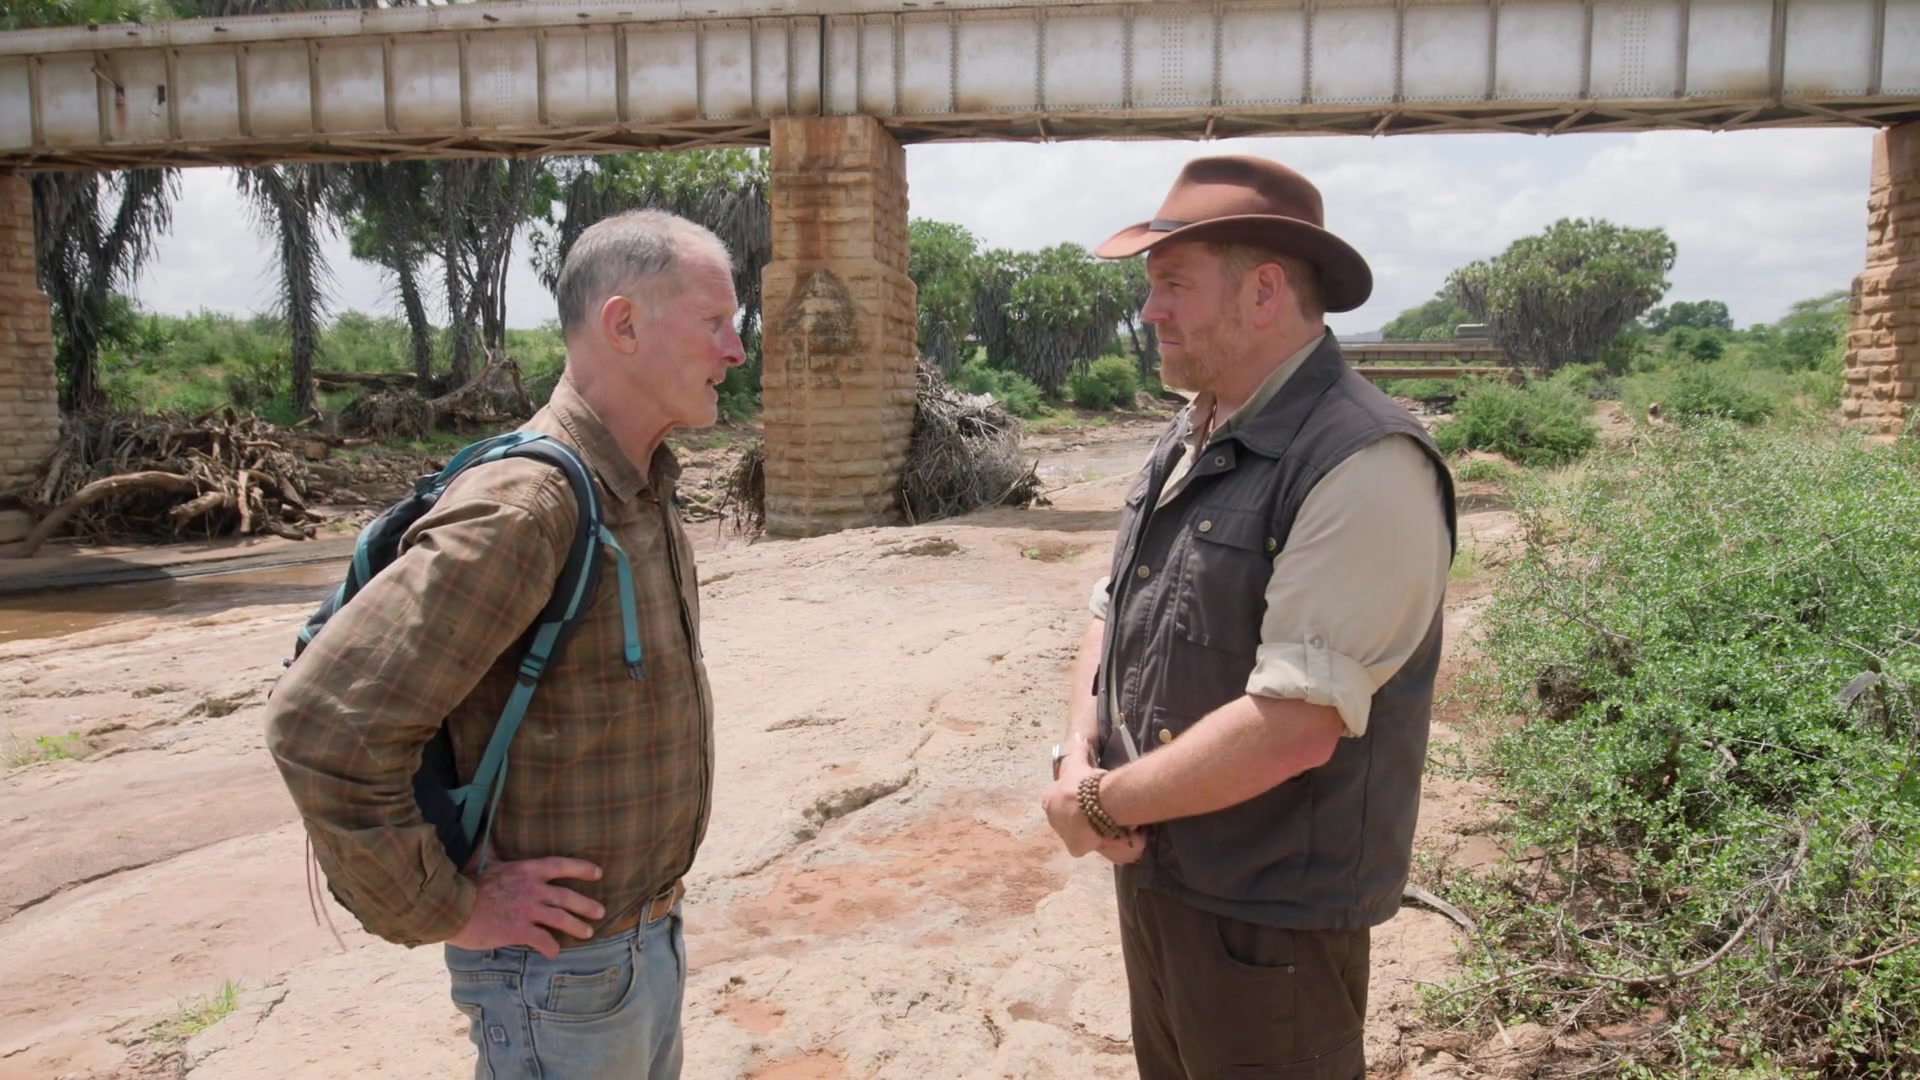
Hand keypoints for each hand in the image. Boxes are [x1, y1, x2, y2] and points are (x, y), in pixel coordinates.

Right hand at [446, 856, 604, 958]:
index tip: (598, 873)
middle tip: (601, 911)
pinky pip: (543, 941)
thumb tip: (485, 829)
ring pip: (561, 919)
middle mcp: (532, 889)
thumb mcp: (481, 860)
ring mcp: (527, 910)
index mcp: (525, 870)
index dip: (581, 868)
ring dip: (577, 927)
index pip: (560, 865)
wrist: (450, 906)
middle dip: (587, 905)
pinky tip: (553, 953)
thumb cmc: (464, 883)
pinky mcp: (519, 930)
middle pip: (567, 897)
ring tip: (587, 933)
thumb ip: (491, 848)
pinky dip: (551, 948)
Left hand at [1043, 737, 1144, 860]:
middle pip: (1064, 818)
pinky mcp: (1074, 848)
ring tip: (1100, 824)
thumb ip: (1078, 749)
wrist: (1090, 805)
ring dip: (1084, 830)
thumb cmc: (1081, 783)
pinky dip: (1092, 843)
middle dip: (1076, 817)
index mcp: (1049, 799)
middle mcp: (1052, 819)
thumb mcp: (1077, 763)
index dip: (1069, 799)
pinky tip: (1102, 836)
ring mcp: (1062, 835)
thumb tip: (1078, 734)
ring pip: (1074, 833)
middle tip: (1093, 812)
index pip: (1056, 800)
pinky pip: (1083, 846)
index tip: (1080, 798)